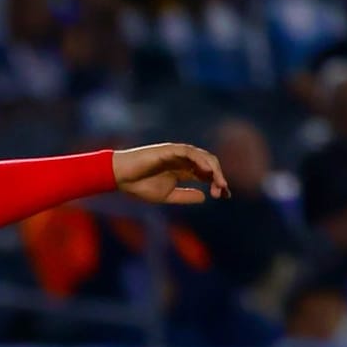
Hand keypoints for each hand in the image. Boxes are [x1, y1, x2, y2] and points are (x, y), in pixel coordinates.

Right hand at [112, 143, 229, 204]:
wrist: (121, 177)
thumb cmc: (139, 186)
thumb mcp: (166, 196)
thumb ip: (185, 196)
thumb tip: (204, 197)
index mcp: (183, 171)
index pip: (206, 175)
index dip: (218, 184)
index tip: (225, 196)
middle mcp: (183, 161)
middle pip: (209, 165)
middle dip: (218, 178)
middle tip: (222, 191)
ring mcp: (177, 154)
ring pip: (203, 157)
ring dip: (213, 169)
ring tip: (219, 182)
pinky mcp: (170, 149)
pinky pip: (190, 153)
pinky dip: (200, 160)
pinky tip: (208, 171)